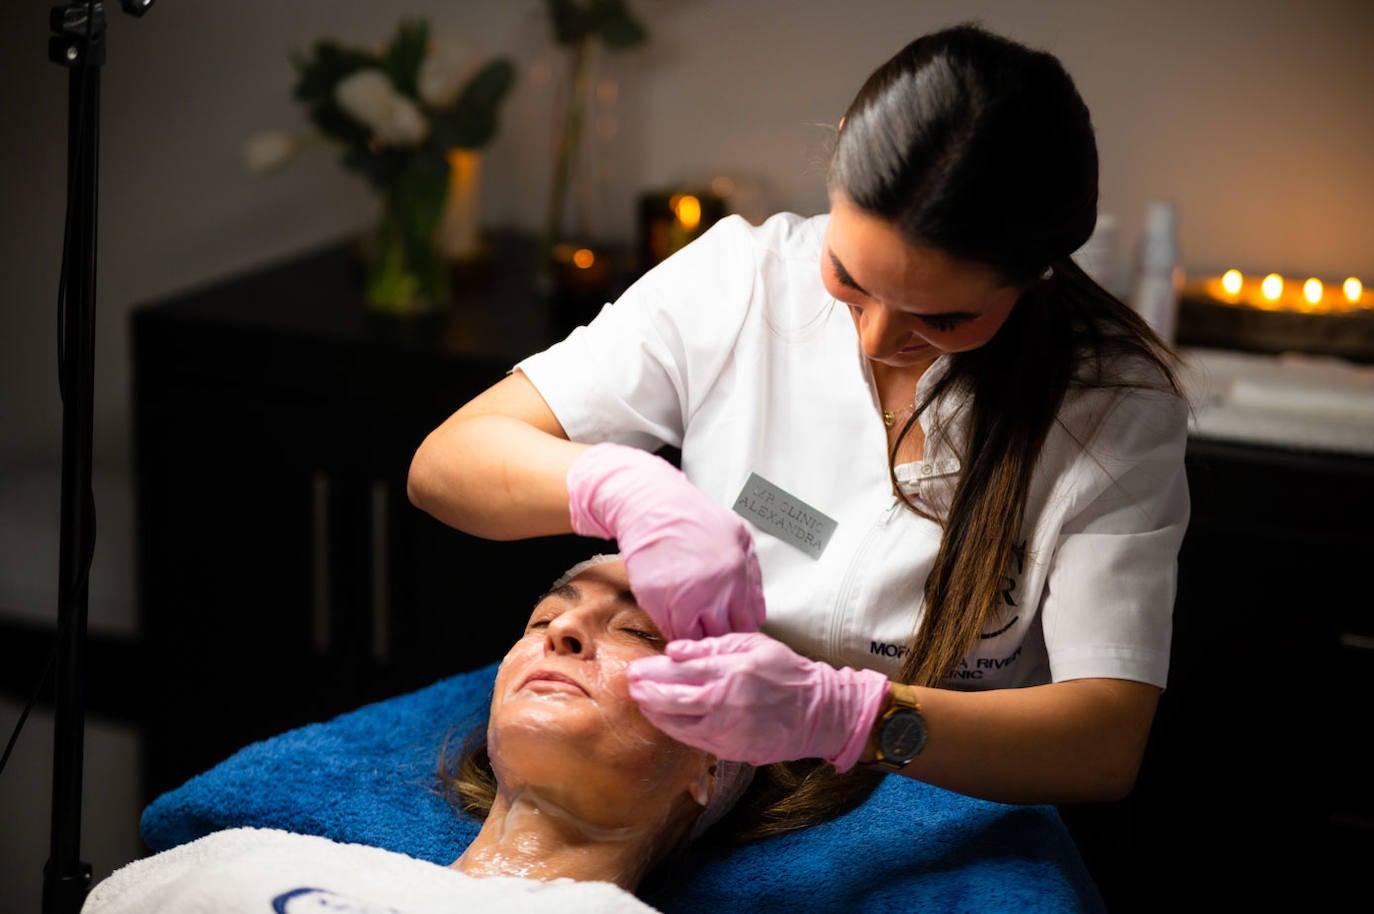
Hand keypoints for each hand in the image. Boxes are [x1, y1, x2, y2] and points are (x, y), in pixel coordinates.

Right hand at [566, 443, 764, 640]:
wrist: (653, 508)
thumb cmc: (697, 519)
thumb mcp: (739, 538)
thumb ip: (754, 579)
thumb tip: (759, 615)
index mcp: (736, 577)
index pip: (746, 627)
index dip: (739, 633)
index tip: (732, 630)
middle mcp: (712, 593)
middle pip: (721, 638)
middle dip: (718, 638)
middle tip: (712, 631)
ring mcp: (683, 600)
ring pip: (694, 642)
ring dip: (695, 640)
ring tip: (693, 627)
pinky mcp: (656, 603)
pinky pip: (669, 633)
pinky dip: (674, 632)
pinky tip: (676, 619)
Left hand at [627, 632, 890, 770]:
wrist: (816, 711)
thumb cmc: (785, 671)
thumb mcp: (753, 644)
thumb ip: (712, 647)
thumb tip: (674, 650)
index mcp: (729, 672)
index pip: (679, 671)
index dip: (652, 670)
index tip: (636, 668)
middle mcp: (724, 702)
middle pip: (671, 700)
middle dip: (646, 693)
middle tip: (632, 685)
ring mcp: (726, 729)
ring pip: (678, 724)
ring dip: (655, 714)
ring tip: (643, 703)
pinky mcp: (731, 749)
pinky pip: (694, 740)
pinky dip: (675, 730)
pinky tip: (666, 721)